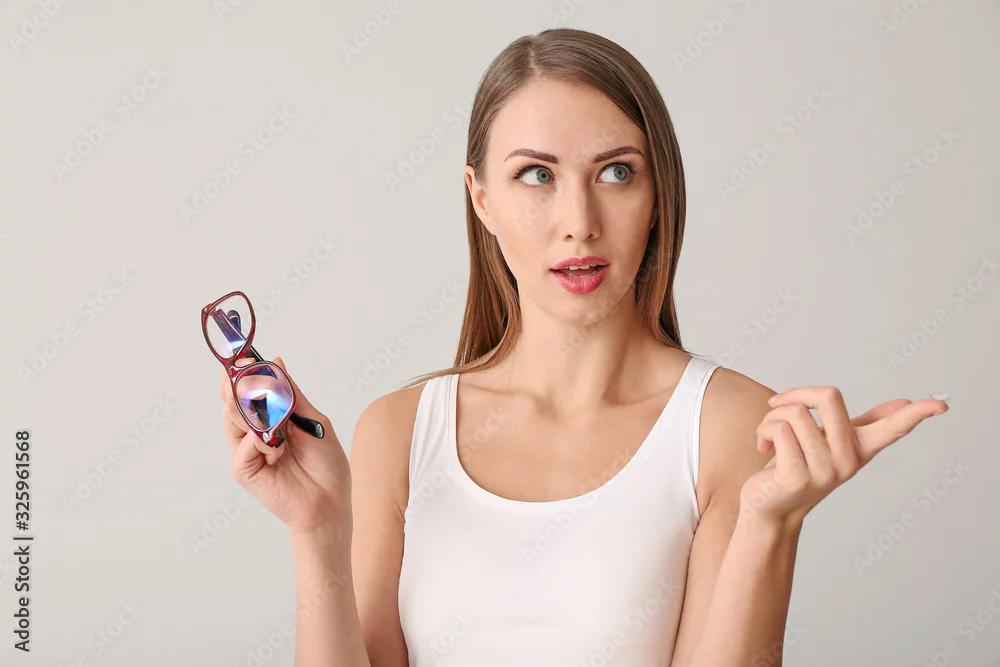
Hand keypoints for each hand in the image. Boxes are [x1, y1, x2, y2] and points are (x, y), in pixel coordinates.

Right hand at [220, 356, 351, 537]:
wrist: (330, 501)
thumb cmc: (326, 465)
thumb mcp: (312, 420)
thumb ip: (291, 394)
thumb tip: (276, 362)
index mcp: (271, 417)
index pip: (249, 390)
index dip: (245, 374)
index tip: (247, 359)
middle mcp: (254, 431)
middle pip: (235, 401)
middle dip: (241, 388)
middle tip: (250, 381)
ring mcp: (247, 450)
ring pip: (233, 419)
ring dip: (251, 413)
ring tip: (273, 421)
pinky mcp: (245, 470)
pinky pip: (242, 447)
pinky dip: (259, 442)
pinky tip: (277, 450)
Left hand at [739, 386, 948, 527]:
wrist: (769, 508)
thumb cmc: (798, 467)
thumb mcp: (833, 444)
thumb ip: (865, 424)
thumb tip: (903, 404)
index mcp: (858, 448)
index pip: (892, 428)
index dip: (916, 415)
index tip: (940, 405)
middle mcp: (847, 460)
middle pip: (828, 396)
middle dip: (796, 394)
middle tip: (778, 405)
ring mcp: (824, 470)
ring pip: (794, 413)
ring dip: (771, 417)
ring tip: (768, 436)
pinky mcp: (797, 476)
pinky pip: (778, 430)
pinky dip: (763, 431)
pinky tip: (763, 447)